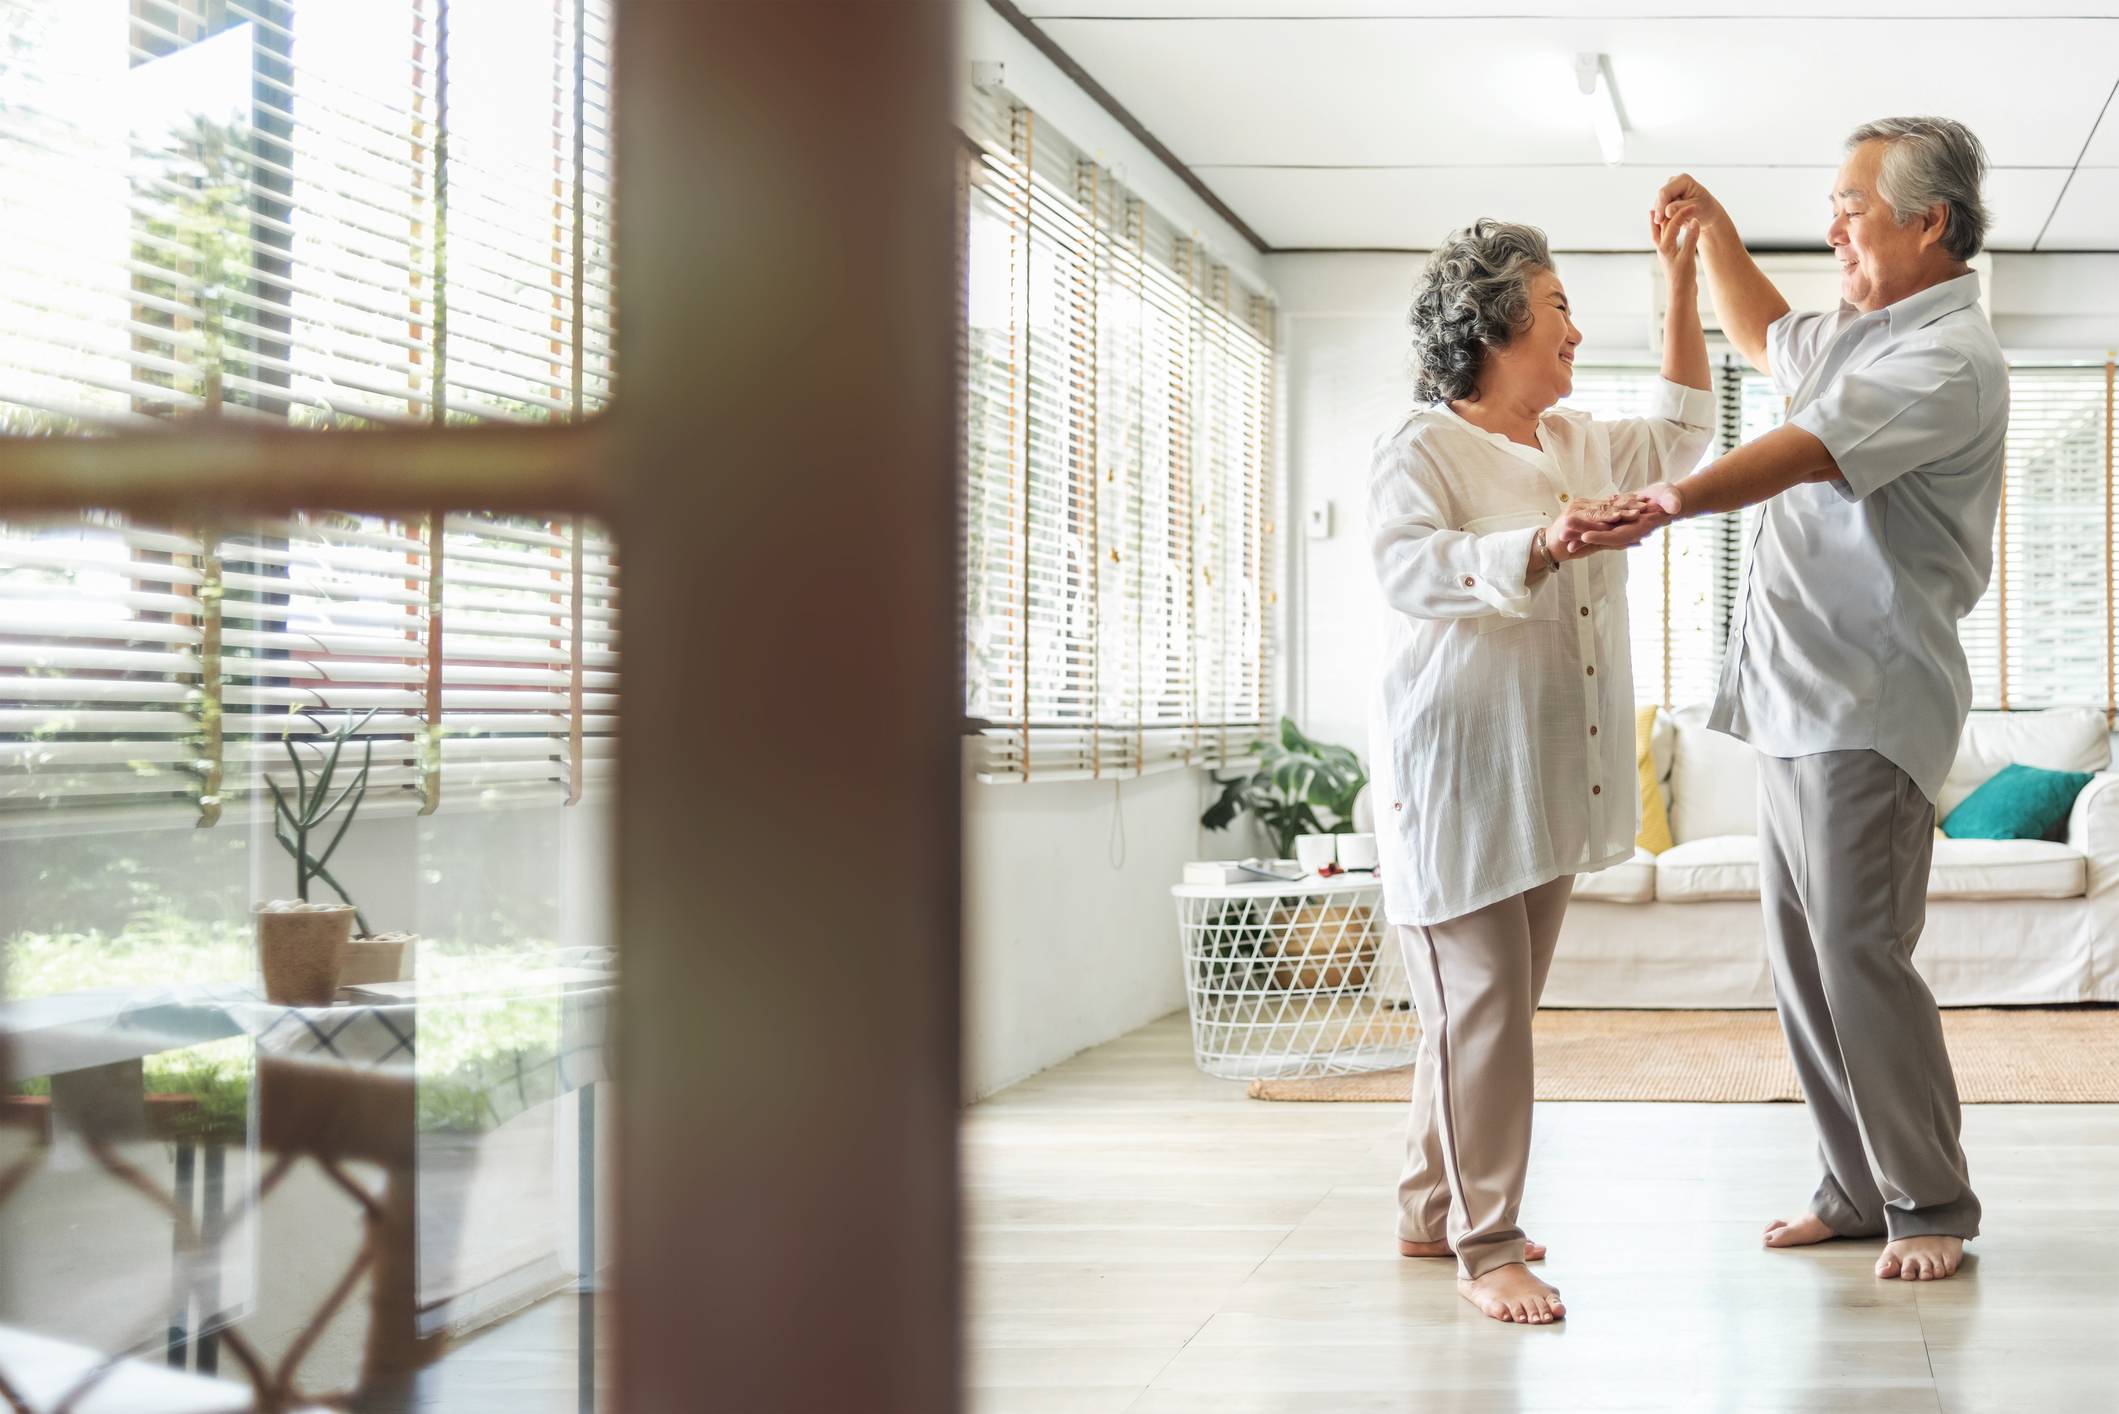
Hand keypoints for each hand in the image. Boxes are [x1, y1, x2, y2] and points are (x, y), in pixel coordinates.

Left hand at [1550, 493, 1670, 557]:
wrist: (1667, 501)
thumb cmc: (1672, 499)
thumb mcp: (1673, 498)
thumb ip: (1672, 503)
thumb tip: (1673, 506)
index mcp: (1639, 529)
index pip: (1618, 535)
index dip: (1602, 536)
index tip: (1586, 536)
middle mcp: (1627, 531)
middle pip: (1602, 535)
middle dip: (1582, 536)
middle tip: (1563, 536)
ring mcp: (1620, 527)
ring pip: (1597, 531)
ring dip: (1579, 532)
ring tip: (1561, 534)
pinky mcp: (1615, 521)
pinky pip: (1597, 525)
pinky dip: (1585, 525)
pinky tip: (1570, 524)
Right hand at [1651, 173, 1727, 254]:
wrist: (1707, 213)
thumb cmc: (1705, 210)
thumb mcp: (1696, 210)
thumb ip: (1681, 209)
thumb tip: (1667, 212)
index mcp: (1683, 180)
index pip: (1665, 193)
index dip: (1660, 207)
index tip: (1659, 221)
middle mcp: (1674, 181)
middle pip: (1660, 198)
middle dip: (1661, 212)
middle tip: (1667, 227)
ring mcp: (1669, 188)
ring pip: (1658, 205)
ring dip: (1663, 216)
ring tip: (1676, 224)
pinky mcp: (1666, 197)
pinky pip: (1659, 209)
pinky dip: (1663, 217)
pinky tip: (1672, 222)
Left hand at [1653, 200, 1697, 283]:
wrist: (1680, 296)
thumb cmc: (1683, 279)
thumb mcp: (1688, 258)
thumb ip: (1690, 239)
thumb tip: (1693, 221)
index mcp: (1665, 247)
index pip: (1672, 224)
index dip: (1682, 213)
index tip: (1693, 204)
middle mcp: (1662, 248)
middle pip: (1661, 226)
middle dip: (1667, 213)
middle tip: (1671, 200)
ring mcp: (1665, 253)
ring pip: (1660, 233)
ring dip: (1661, 221)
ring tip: (1660, 210)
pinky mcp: (1670, 257)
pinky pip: (1665, 239)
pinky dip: (1666, 231)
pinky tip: (1670, 230)